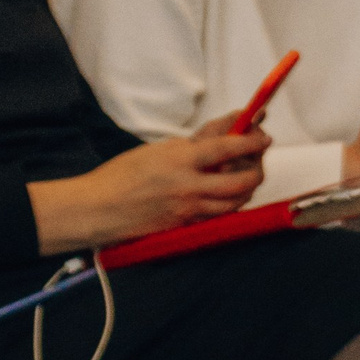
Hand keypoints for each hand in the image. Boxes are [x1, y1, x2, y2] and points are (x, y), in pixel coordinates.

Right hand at [28, 119, 269, 254]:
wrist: (97, 208)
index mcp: (180, 159)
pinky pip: (218, 216)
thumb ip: (192, 145)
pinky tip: (227, 197)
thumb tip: (221, 134)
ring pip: (236, 202)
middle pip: (242, 180)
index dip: (252, 141)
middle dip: (257, 170)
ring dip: (247, 189)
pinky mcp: (185, 226)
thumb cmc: (120, 176)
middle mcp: (189, 185)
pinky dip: (229, 205)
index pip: (228, 147)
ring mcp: (189, 209)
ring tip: (246, 178)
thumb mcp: (157, 150)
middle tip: (258, 161)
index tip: (262, 136)